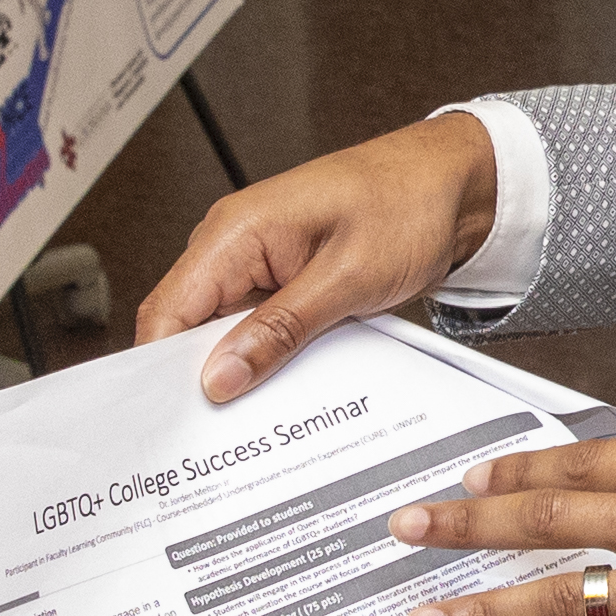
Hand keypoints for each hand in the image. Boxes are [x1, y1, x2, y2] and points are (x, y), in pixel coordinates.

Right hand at [135, 111, 499, 403]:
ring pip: (223, 332)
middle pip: (187, 326)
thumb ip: (279, 329)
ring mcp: (259, 262)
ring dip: (237, 370)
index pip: (168, 311)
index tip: (172, 422)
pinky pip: (257, 326)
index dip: (158, 371)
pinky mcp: (285, 279)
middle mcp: (235, 243)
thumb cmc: (408, 203)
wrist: (458, 183)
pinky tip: (282, 387)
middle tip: (216, 433)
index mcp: (235, 231)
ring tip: (253, 416)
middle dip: (197, 379)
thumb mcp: (346, 277)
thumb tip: (219, 376)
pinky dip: (266, 356)